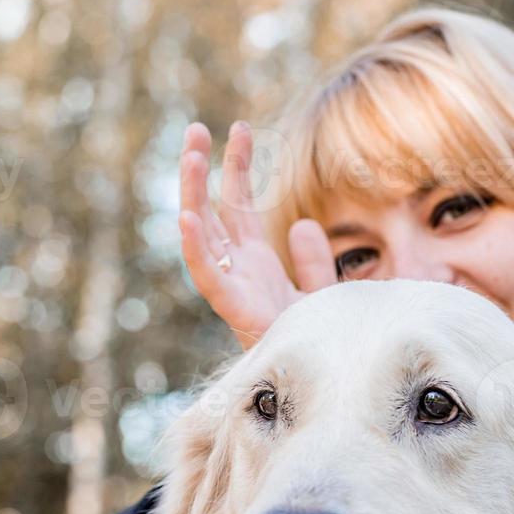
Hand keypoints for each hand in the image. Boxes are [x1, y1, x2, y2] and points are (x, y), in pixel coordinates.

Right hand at [177, 121, 335, 349]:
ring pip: (204, 236)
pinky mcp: (237, 311)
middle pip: (212, 213)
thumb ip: (313, 263)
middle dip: (203, 171)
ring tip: (192, 155)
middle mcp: (239, 275)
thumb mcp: (321, 296)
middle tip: (196, 128)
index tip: (238, 130)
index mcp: (255, 267)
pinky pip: (210, 278)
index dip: (236, 169)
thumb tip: (304, 226)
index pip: (238, 209)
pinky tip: (187, 216)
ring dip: (194, 196)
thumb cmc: (320, 346)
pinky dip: (196, 249)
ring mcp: (235, 290)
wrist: (327, 385)